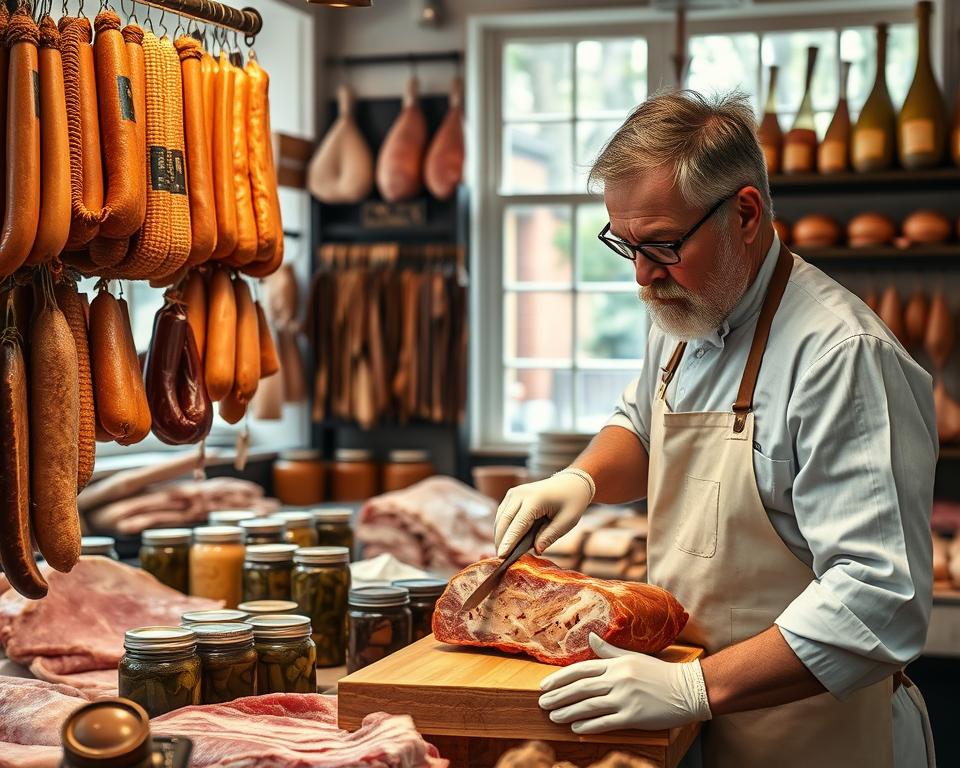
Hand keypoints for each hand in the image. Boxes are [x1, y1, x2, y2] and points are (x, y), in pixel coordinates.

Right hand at [494, 470, 593, 556]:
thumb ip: (550, 536)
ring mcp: (515, 492)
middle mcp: (520, 493)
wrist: (571, 482)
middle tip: (500, 559)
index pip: (518, 524)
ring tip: (502, 551)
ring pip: (500, 517)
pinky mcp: (512, 494)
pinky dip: (502, 526)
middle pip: (504, 520)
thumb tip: (536, 550)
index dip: (509, 541)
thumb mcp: (567, 521)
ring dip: (499, 534)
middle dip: (501, 540)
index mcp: (535, 499)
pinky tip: (505, 539)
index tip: (502, 556)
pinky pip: (503, 512)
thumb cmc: (571, 503)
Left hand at [538, 633, 711, 733]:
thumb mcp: (633, 657)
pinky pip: (605, 722)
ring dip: (568, 711)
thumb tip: (590, 637)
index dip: (560, 678)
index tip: (545, 685)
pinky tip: (575, 729)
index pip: (580, 670)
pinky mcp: (633, 716)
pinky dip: (588, 726)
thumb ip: (609, 651)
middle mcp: (618, 679)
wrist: (687, 689)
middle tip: (541, 703)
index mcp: (616, 663)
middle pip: (580, 688)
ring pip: (588, 706)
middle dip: (558, 696)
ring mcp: (625, 698)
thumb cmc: (659, 673)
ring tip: (553, 716)